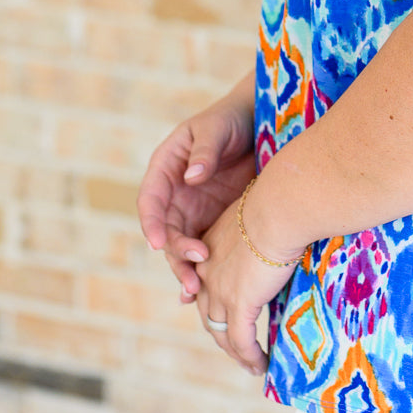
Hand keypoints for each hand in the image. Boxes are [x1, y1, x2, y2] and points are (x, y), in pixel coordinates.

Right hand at [137, 74, 255, 303]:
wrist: (262, 124)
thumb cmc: (233, 119)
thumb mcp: (217, 128)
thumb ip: (204, 151)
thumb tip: (190, 176)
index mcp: (166, 169)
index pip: (150, 200)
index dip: (152, 223)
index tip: (159, 242)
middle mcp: (174, 195)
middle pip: (166, 231)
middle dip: (175, 254)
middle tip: (193, 273)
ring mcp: (194, 211)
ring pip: (183, 246)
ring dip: (187, 268)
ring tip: (197, 290)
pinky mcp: (214, 222)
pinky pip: (205, 249)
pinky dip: (203, 269)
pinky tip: (205, 293)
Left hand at [195, 193, 299, 376]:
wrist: (278, 209)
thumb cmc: (277, 202)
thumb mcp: (258, 213)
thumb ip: (259, 226)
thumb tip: (280, 224)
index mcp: (208, 249)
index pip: (203, 283)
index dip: (211, 302)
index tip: (219, 314)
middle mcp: (207, 273)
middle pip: (208, 313)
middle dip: (221, 333)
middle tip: (236, 346)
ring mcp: (221, 291)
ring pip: (222, 333)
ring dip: (236, 352)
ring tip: (250, 363)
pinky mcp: (240, 305)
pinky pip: (242, 341)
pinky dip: (250, 357)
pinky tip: (261, 366)